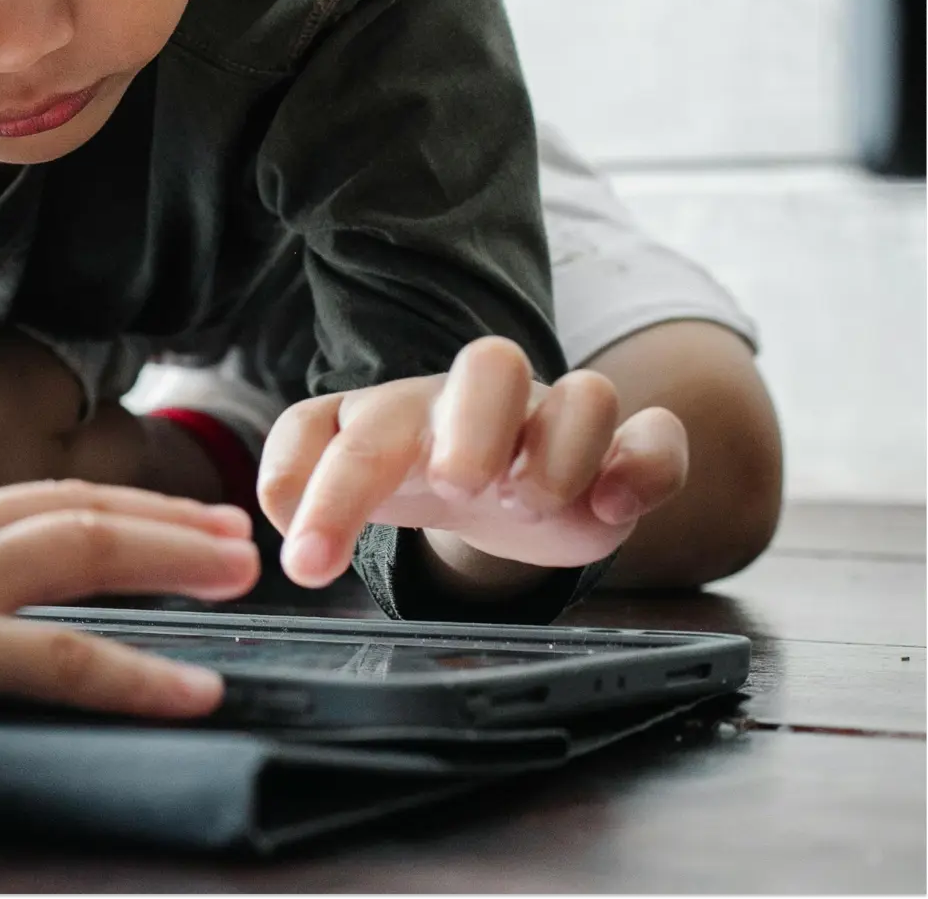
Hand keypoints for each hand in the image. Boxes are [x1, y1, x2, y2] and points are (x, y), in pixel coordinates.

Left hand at [258, 336, 690, 588]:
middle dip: (473, 424)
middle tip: (453, 485)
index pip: (348, 418)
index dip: (319, 479)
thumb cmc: (415, 478)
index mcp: (391, 413)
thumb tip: (276, 510)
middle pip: (489, 365)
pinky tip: (613, 509)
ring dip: (558, 453)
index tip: (305, 564)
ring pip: (583, 395)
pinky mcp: (619, 456)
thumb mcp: (357, 489)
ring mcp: (553, 423)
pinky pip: (653, 436)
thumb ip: (305, 491)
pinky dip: (644, 468)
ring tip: (527, 506)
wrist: (500, 493)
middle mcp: (474, 404)